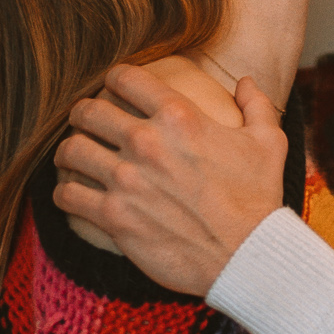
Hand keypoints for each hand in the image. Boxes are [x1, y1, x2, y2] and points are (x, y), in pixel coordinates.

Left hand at [53, 66, 285, 294]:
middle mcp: (147, 142)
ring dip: (68, 152)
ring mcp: (127, 180)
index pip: (124, 77)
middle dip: (83, 115)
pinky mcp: (114, 216)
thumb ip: (257, 105)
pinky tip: (73, 195)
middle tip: (87, 124)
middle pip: (88, 111)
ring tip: (74, 158)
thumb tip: (247, 82)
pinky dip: (65, 193)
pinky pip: (68, 195)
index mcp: (180, 116)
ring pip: (71, 150)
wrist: (247, 256)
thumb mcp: (269, 144)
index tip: (114, 90)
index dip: (115, 79)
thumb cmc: (258, 200)